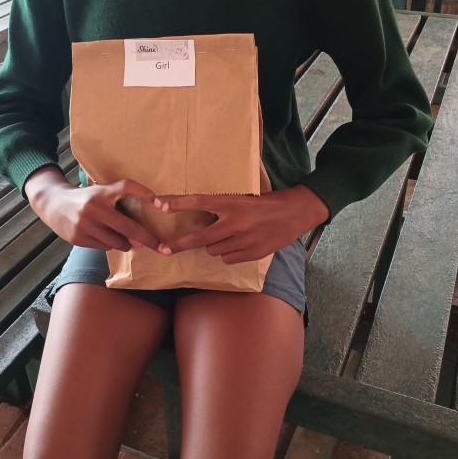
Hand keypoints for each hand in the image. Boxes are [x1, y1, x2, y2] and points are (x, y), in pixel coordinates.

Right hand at [24, 166, 159, 250]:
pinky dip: (110, 244)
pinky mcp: (78, 238)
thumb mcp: (102, 191)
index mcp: (101, 192)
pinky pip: (104, 247)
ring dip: (126, 243)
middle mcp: (93, 207)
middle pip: (127, 227)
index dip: (144, 193)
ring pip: (117, 242)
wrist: (53, 204)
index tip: (160, 205)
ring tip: (126, 239)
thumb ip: (121, 199)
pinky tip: (105, 237)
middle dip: (146, 239)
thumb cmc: (87, 198)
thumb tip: (146, 221)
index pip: (126, 187)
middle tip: (160, 247)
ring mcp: (84, 225)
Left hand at [155, 185, 328, 263]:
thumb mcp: (243, 199)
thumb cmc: (267, 203)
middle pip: (201, 237)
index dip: (179, 204)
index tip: (161, 206)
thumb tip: (200, 219)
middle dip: (180, 244)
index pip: (200, 202)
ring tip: (229, 235)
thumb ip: (223, 208)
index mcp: (233, 203)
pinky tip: (241, 244)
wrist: (296, 213)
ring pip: (214, 250)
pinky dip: (229, 254)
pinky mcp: (253, 253)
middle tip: (164, 249)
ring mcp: (245, 240)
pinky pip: (228, 259)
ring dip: (215, 245)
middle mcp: (236, 222)